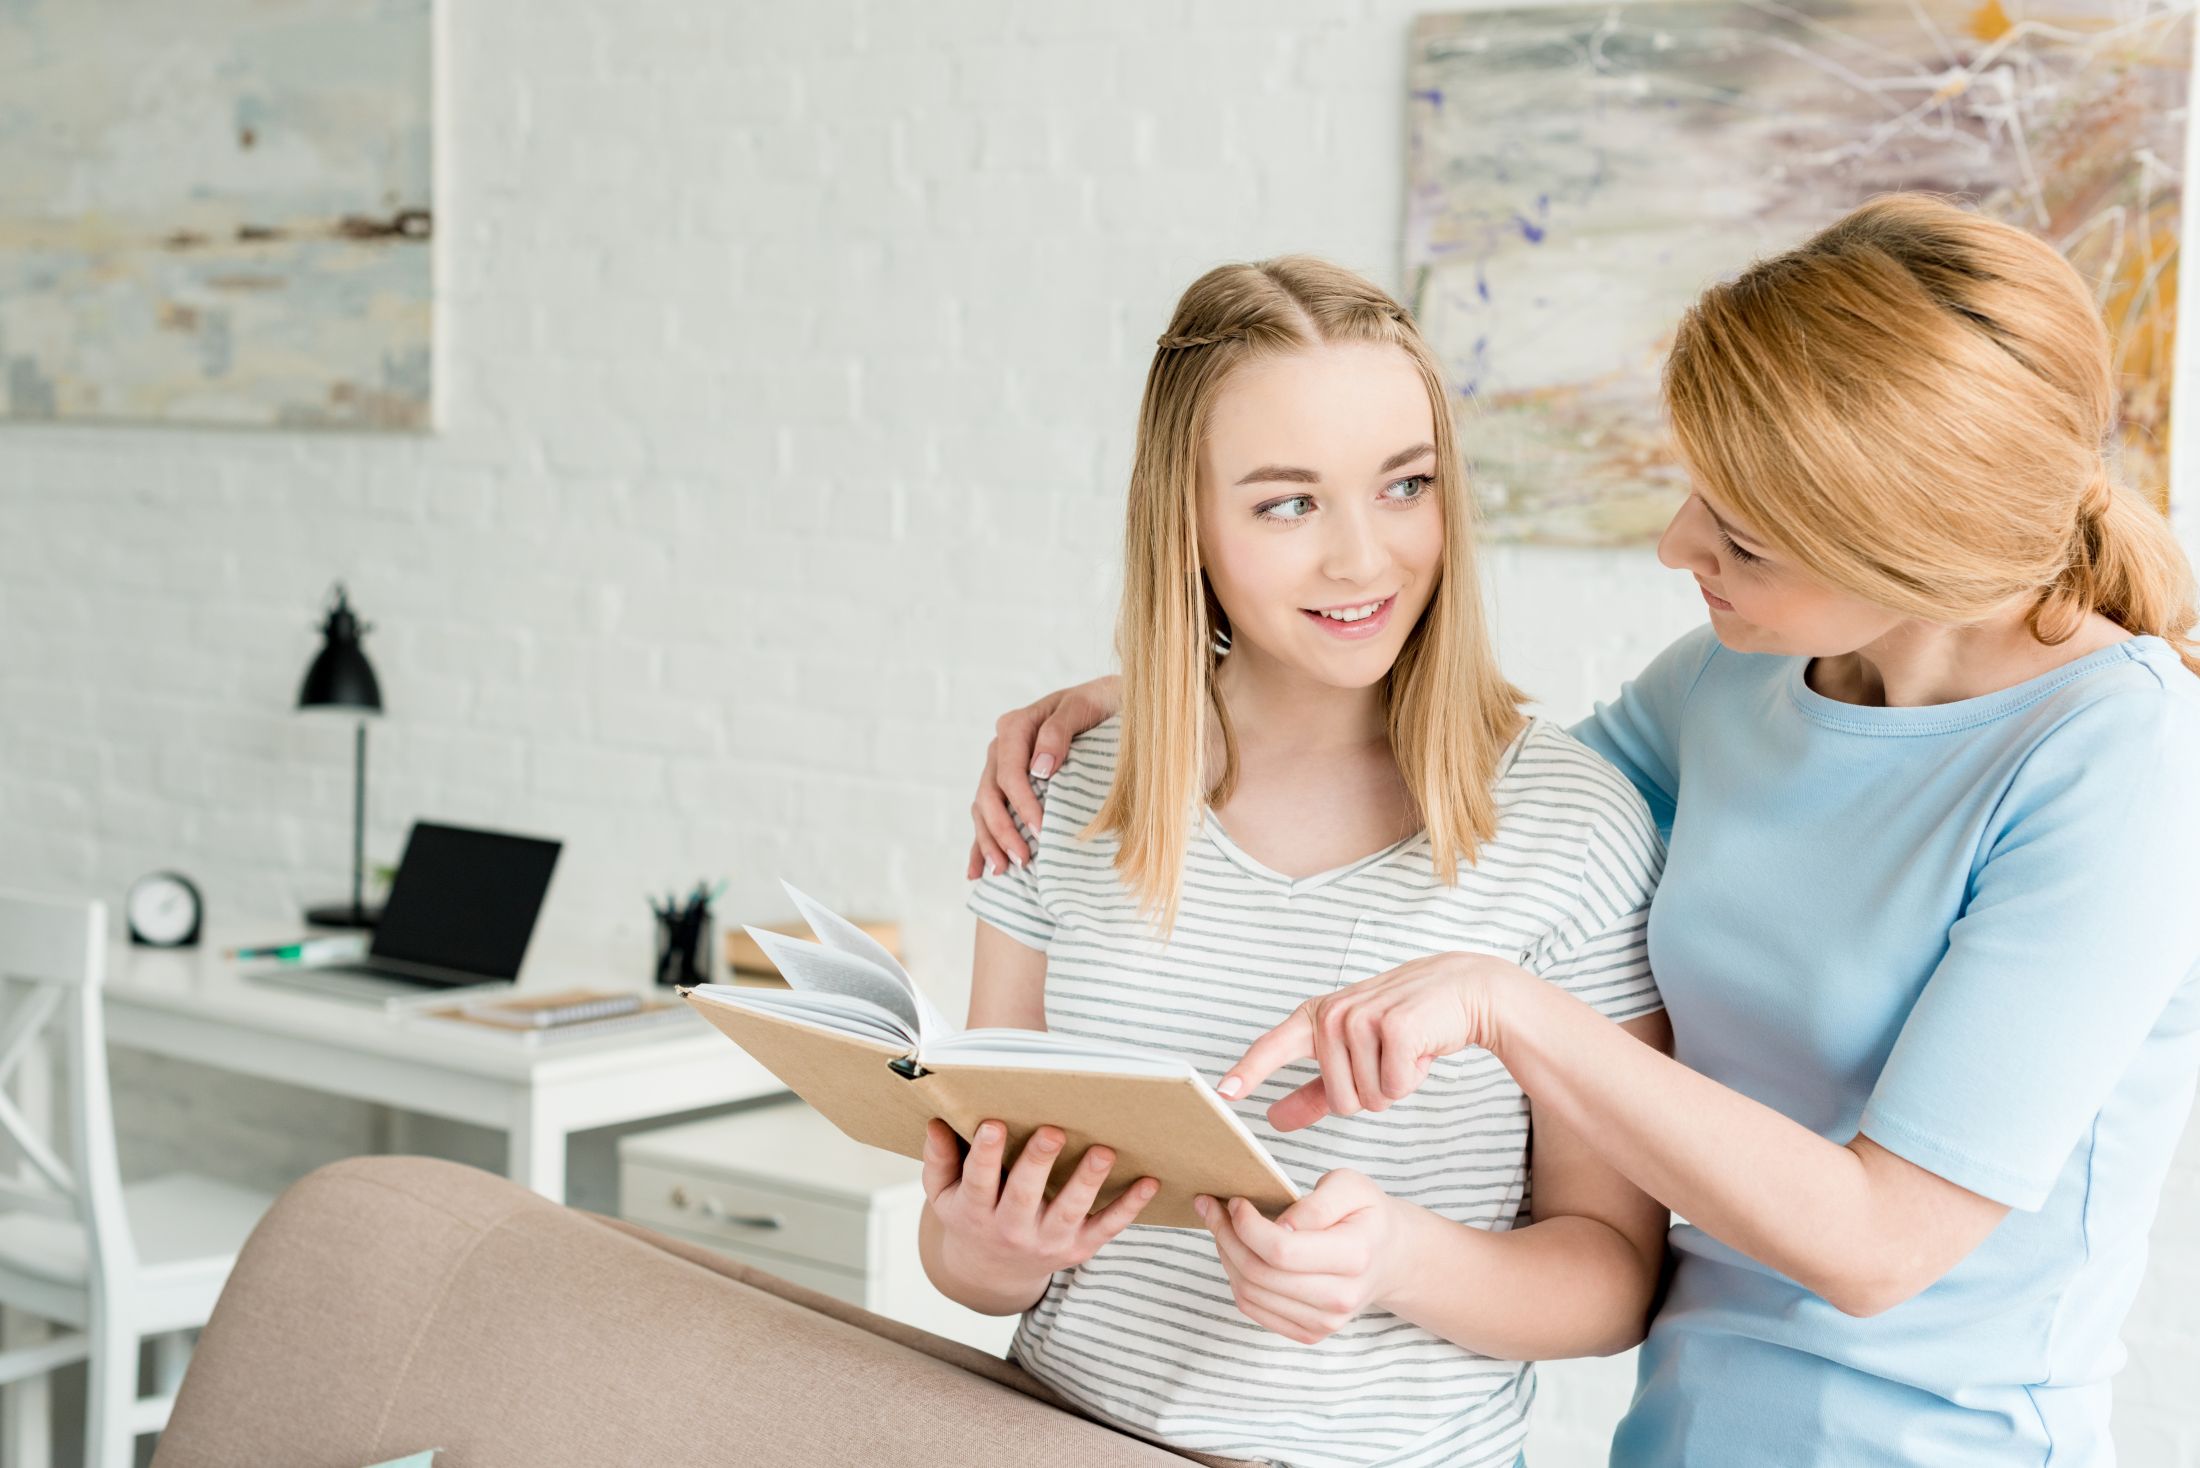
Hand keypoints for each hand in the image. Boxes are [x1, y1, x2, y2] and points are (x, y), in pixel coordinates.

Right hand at [921, 1118, 1157, 1297]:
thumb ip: (939, 1159)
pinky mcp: (1078, 1248)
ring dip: (1088, 1182)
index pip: (979, 1181)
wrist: (991, 1270)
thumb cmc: (969, 1214)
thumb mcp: (944, 1192)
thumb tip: (937, 1122)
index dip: (985, 1154)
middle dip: (1038, 1163)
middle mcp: (1011, 1230)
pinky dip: (1129, 1207)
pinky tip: (1148, 1181)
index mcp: (976, 1212)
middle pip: (1024, 1196)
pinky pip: (1107, 1227)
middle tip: (1053, 1131)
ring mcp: (1048, 1241)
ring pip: (1070, 1211)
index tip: (993, 1124)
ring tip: (1103, 1151)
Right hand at [966, 675, 1123, 876]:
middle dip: (1003, 830)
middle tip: (1023, 859)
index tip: (1040, 830)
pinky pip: (986, 817)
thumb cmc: (1100, 704)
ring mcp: (1000, 768)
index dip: (1021, 804)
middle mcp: (1001, 747)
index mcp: (1016, 726)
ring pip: (983, 809)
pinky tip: (977, 872)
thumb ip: (1058, 731)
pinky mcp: (1006, 786)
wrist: (1109, 703)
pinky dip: (980, 845)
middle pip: (989, 794)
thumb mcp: (1085, 706)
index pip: (1009, 772)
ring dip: (989, 842)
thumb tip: (1040, 768)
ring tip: (1002, 871)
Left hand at [1195, 1171, 1403, 1343]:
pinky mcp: (1310, 1332)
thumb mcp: (1351, 1187)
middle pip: (1259, 1274)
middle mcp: (1341, 1297)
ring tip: (1221, 1226)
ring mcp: (1326, 1321)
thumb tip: (1281, 1226)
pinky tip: (1236, 1252)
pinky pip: (1254, 1309)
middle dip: (1225, 1236)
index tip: (1236, 1201)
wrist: (1389, 1256)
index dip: (1247, 1226)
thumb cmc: (1365, 1214)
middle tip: (1213, 1208)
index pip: (1281, 1251)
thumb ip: (1318, 1203)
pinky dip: (1235, 1278)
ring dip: (1226, 1256)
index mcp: (1355, 1256)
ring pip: (1250, 1293)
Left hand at [1217, 951, 1526, 1131]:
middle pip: (1341, 1103)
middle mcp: (1330, 1016)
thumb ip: (1312, 1090)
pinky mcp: (1393, 1027)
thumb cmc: (1402, 1026)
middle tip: (1388, 1059)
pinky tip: (1420, 1049)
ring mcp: (1360, 1018)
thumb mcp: (1351, 1054)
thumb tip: (1273, 1120)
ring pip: (1369, 1099)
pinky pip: (1395, 1088)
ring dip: (1395, 1086)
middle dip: (1372, 1094)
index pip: (1272, 1048)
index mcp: (1314, 1019)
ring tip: (1403, 1051)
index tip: (1223, 1094)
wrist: (1460, 991)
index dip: (1248, 1072)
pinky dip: (1412, 1079)